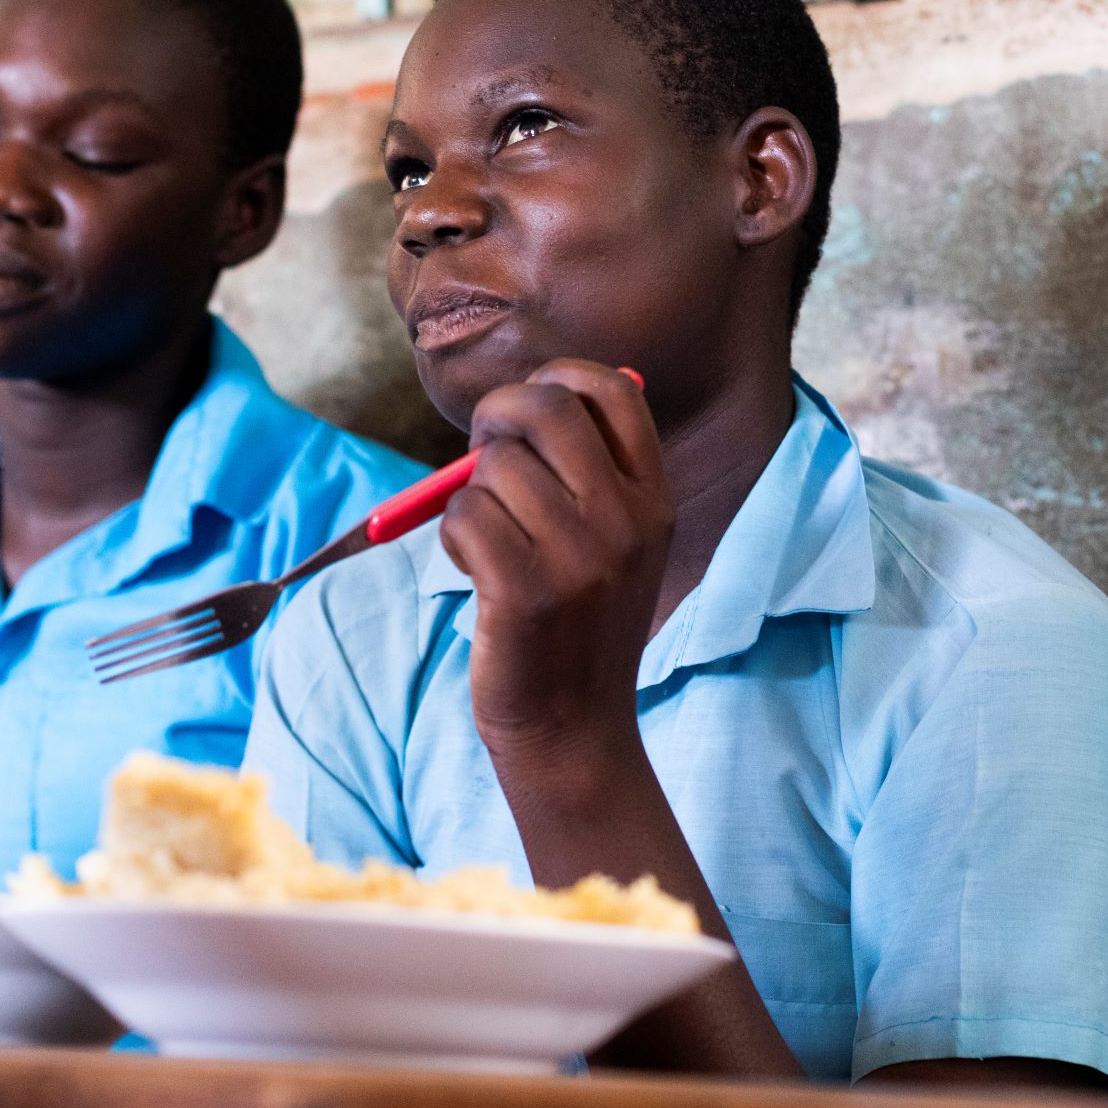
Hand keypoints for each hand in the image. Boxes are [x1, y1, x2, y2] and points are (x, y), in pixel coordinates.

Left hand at [441, 361, 672, 773]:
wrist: (574, 729)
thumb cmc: (576, 626)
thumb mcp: (615, 546)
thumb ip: (587, 474)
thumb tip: (521, 399)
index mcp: (654, 500)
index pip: (614, 390)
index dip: (558, 378)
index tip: (530, 407)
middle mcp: (627, 521)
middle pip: (546, 407)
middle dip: (496, 417)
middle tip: (482, 454)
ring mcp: (581, 556)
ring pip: (493, 465)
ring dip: (471, 495)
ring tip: (488, 540)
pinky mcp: (526, 590)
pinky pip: (465, 513)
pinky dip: (453, 533)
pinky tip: (473, 567)